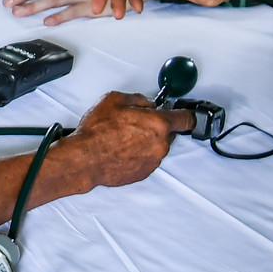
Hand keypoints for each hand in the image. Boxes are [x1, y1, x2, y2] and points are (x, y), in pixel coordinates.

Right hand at [58, 91, 176, 190]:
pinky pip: (147, 158)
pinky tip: (121, 148)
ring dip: (146, 140)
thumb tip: (146, 103)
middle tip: (136, 122)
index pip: (186, 119)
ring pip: (157, 146)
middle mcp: (159, 144)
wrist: (85, 158)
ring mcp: (152, 160)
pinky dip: (138, 153)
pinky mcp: (143, 172)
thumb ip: (138, 99)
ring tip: (123, 136)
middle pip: (169, 132)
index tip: (182, 113)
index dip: (184, 113)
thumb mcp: (115, 99)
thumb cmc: (97, 133)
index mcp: (158, 124)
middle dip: (156, 126)